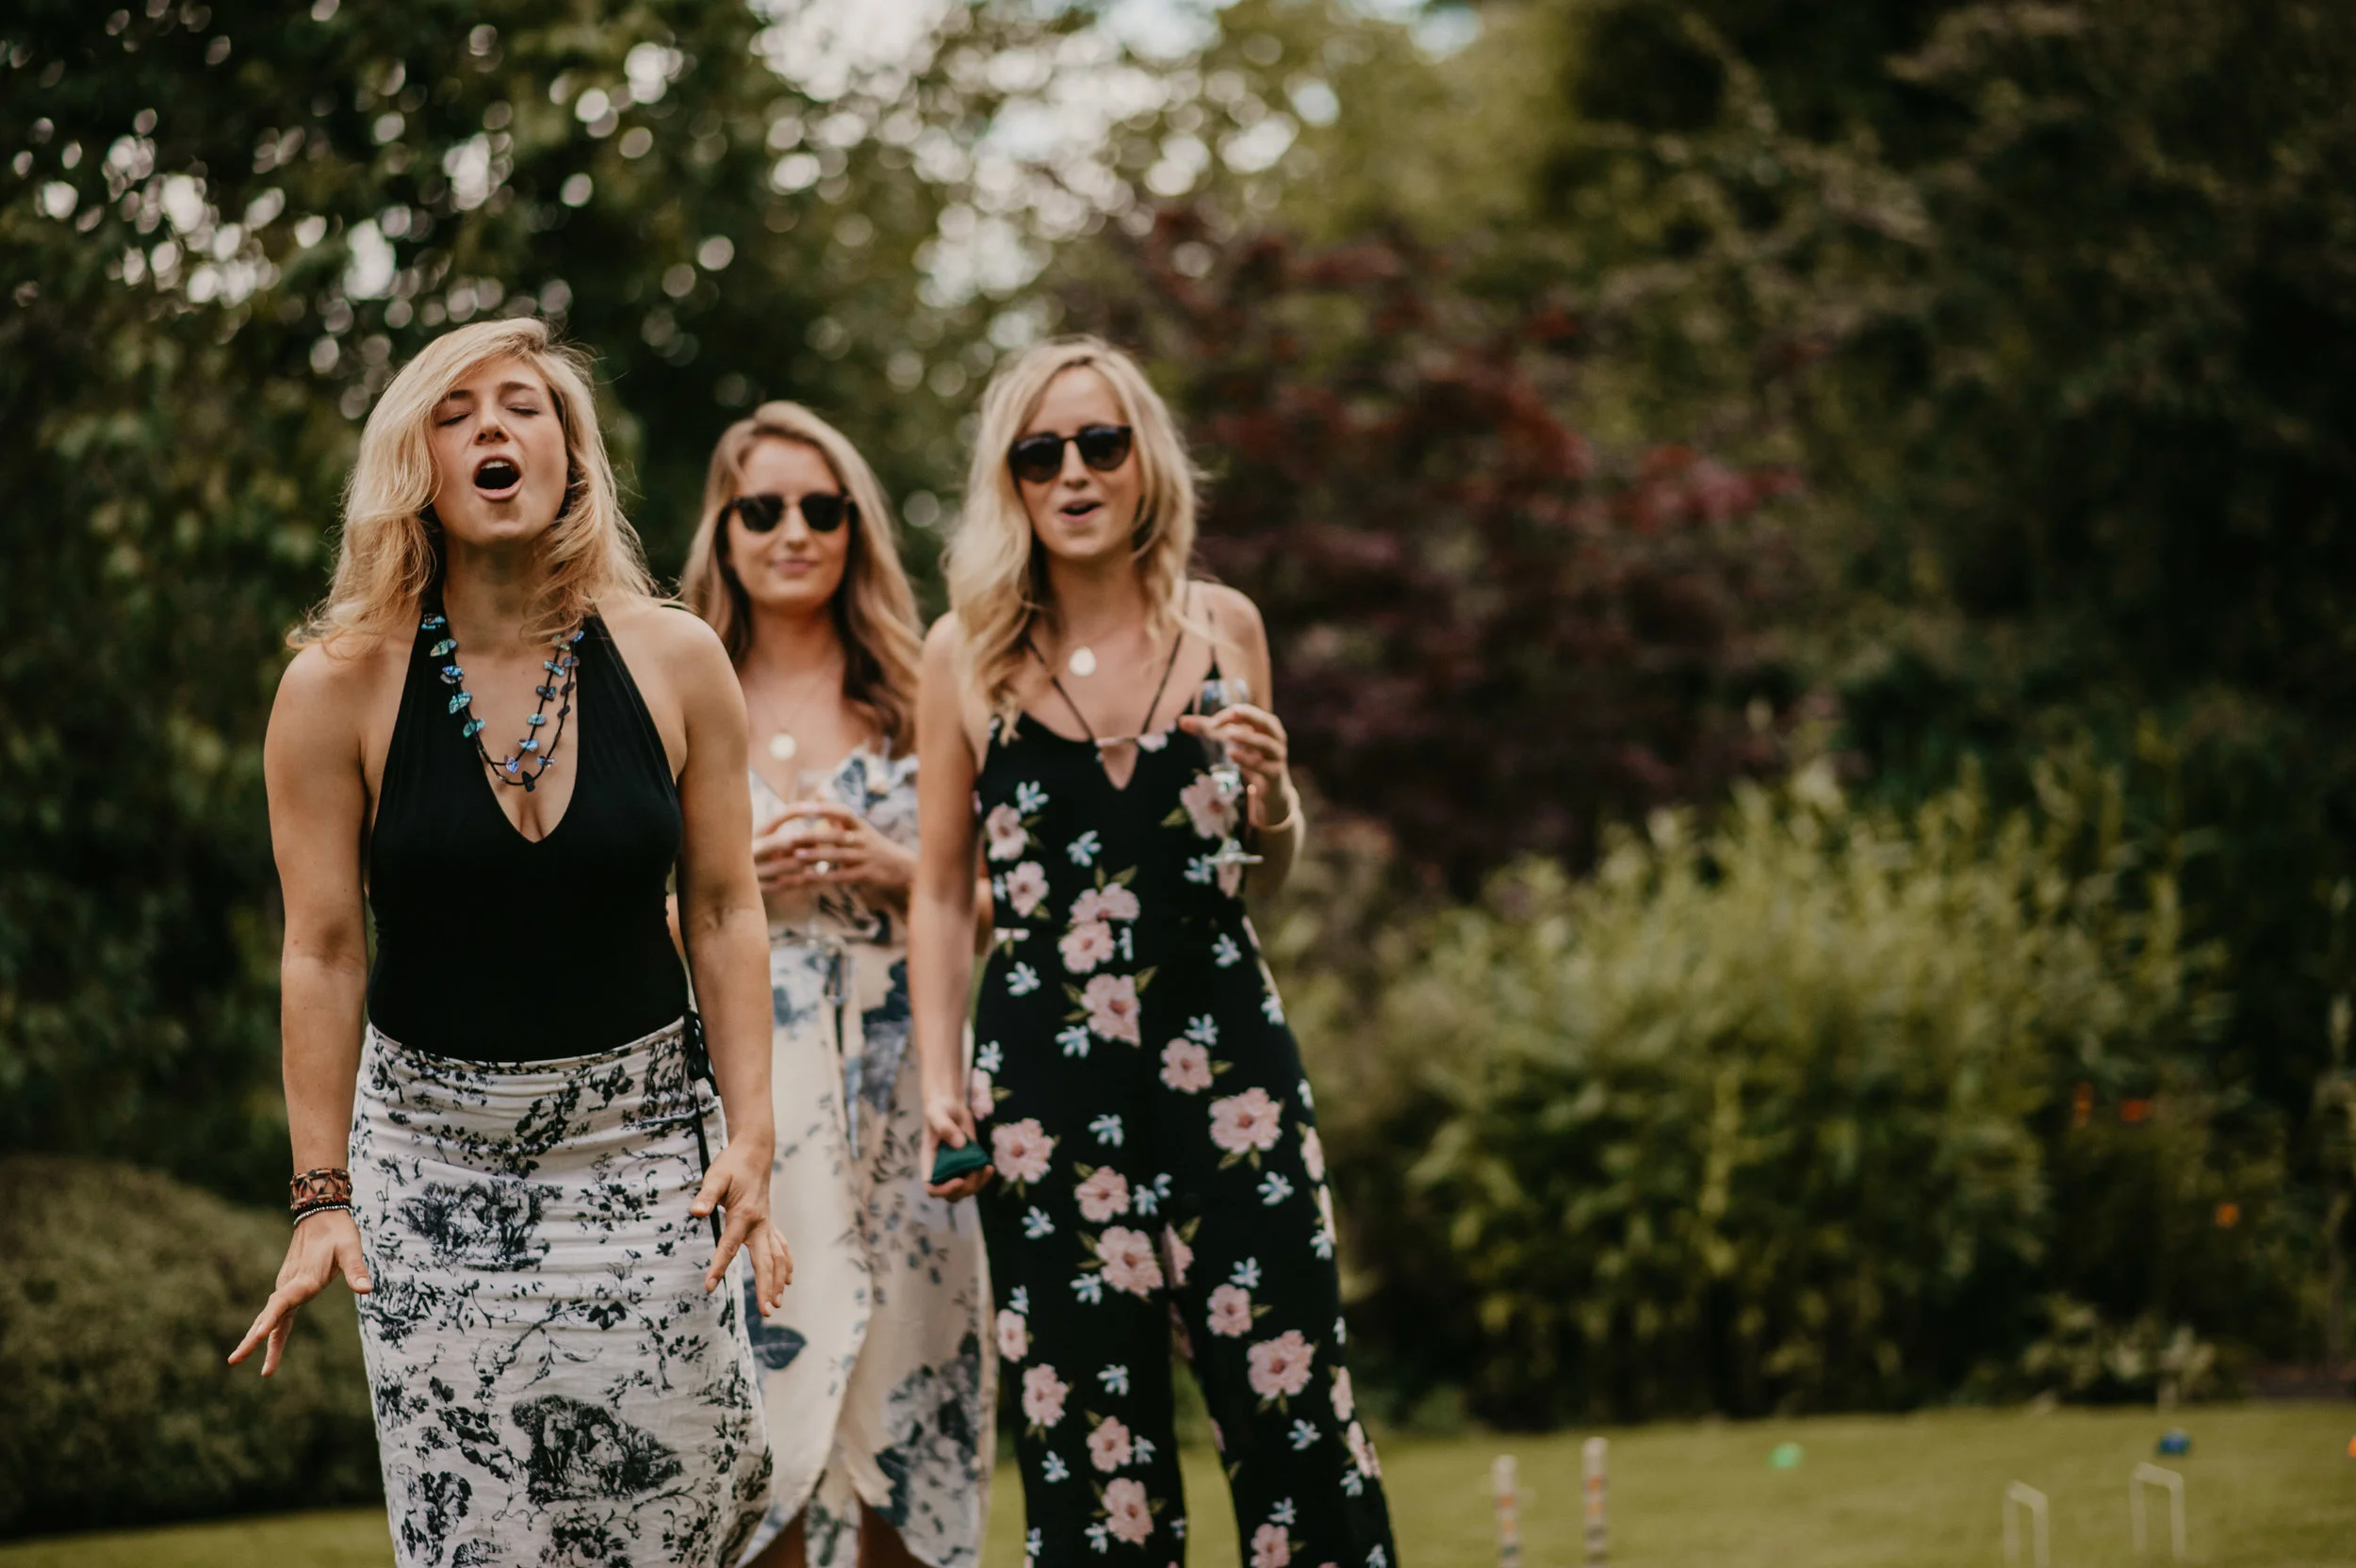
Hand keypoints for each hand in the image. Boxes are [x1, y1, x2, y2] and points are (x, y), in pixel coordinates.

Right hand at [228, 1210, 370, 1376]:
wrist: (321, 1213)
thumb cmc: (339, 1231)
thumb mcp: (351, 1248)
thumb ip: (357, 1270)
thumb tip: (367, 1289)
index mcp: (304, 1279)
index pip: (283, 1303)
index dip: (270, 1320)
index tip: (257, 1336)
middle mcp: (290, 1284)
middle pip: (269, 1317)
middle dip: (252, 1340)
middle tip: (234, 1361)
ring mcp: (287, 1285)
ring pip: (270, 1316)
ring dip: (258, 1339)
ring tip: (243, 1361)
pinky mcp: (290, 1284)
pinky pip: (277, 1311)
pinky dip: (270, 1328)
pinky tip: (267, 1340)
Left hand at [691, 1137, 792, 1315]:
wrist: (754, 1152)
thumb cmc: (732, 1165)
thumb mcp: (715, 1177)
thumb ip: (706, 1195)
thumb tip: (696, 1212)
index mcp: (744, 1214)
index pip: (729, 1246)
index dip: (719, 1267)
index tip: (709, 1286)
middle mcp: (760, 1223)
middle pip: (765, 1261)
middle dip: (767, 1287)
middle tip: (767, 1311)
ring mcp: (767, 1224)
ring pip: (777, 1258)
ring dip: (778, 1281)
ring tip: (777, 1303)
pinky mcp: (769, 1223)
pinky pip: (781, 1247)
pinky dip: (785, 1264)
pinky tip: (788, 1278)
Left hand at [754, 803, 914, 897]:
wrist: (901, 867)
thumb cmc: (874, 846)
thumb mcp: (860, 829)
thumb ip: (838, 818)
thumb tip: (819, 795)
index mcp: (861, 826)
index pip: (843, 813)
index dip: (824, 809)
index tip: (804, 807)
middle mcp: (863, 840)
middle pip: (836, 836)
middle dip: (814, 837)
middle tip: (792, 837)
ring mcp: (865, 858)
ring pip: (837, 856)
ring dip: (815, 856)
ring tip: (796, 856)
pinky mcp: (865, 875)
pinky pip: (841, 876)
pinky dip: (824, 877)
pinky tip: (808, 877)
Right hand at [921, 1077, 992, 1201]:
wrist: (950, 1106)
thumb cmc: (939, 1109)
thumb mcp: (938, 1114)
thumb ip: (946, 1127)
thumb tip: (960, 1145)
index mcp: (929, 1162)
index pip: (931, 1188)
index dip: (944, 1191)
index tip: (959, 1180)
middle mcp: (941, 1169)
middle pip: (951, 1195)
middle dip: (966, 1189)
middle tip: (976, 1170)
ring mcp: (955, 1168)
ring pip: (966, 1190)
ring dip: (978, 1184)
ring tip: (985, 1168)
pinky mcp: (968, 1162)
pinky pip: (975, 1179)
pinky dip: (984, 1177)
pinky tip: (989, 1166)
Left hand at [1179, 703, 1295, 826]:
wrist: (1269, 791)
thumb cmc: (1251, 759)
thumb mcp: (1231, 743)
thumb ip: (1208, 730)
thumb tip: (1181, 721)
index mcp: (1267, 726)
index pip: (1250, 713)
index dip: (1233, 714)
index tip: (1213, 722)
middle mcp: (1275, 739)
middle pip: (1266, 722)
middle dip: (1250, 716)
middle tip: (1233, 711)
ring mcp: (1277, 757)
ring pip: (1265, 744)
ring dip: (1248, 738)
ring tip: (1230, 733)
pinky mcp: (1274, 774)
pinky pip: (1262, 766)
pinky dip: (1248, 760)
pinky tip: (1232, 755)